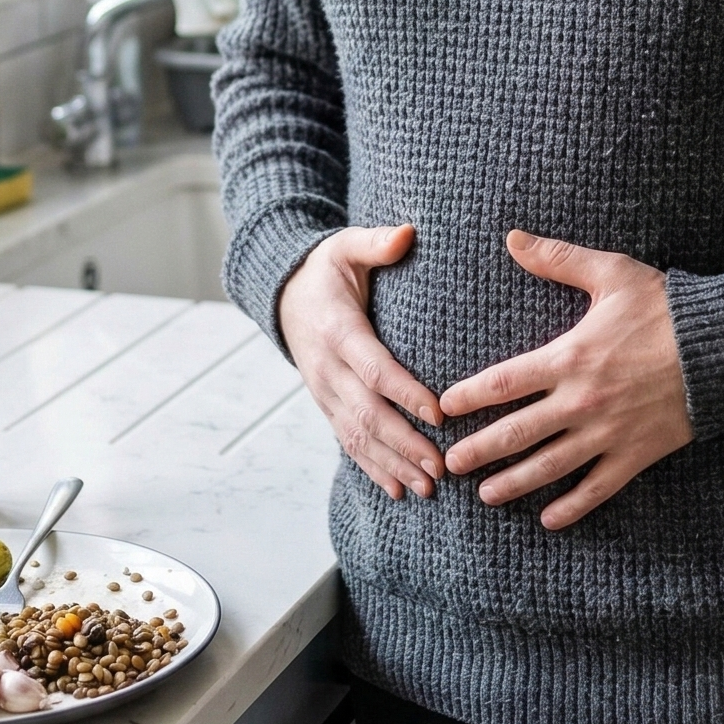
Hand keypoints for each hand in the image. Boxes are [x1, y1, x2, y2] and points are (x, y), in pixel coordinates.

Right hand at [278, 225, 444, 501]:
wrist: (282, 293)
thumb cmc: (327, 268)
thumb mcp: (346, 245)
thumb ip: (376, 242)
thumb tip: (407, 233)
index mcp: (337, 330)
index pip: (374, 367)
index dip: (405, 392)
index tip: (439, 413)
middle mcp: (327, 368)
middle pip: (367, 413)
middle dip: (404, 443)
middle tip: (441, 466)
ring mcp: (324, 391)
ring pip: (357, 435)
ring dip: (392, 464)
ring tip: (427, 488)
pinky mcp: (326, 404)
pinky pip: (348, 442)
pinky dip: (373, 468)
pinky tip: (400, 491)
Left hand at [440, 231, 691, 529]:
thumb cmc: (667, 307)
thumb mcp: (612, 274)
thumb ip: (558, 260)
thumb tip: (513, 239)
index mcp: (569, 357)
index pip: (503, 382)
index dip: (468, 397)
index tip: (443, 408)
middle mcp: (582, 401)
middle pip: (517, 433)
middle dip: (480, 451)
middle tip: (450, 465)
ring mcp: (609, 432)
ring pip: (550, 467)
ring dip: (514, 484)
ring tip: (487, 496)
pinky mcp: (636, 454)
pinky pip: (598, 487)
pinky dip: (573, 506)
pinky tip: (550, 519)